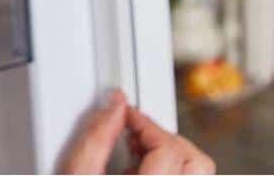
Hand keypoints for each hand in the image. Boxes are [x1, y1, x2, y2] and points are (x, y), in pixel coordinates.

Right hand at [60, 90, 214, 174]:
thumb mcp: (75, 174)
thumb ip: (95, 137)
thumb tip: (114, 105)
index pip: (168, 149)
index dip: (145, 123)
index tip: (125, 114)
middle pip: (196, 161)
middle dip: (164, 137)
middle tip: (133, 131)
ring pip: (199, 173)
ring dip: (171, 154)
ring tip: (138, 151)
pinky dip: (169, 171)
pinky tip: (139, 172)